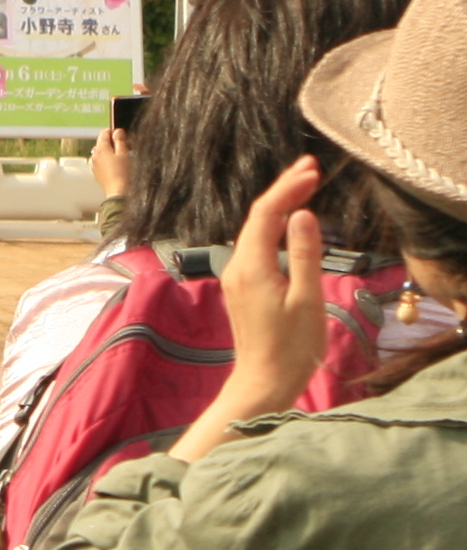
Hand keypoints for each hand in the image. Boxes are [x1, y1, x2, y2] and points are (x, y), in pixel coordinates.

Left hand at [91, 123, 132, 197]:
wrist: (118, 191)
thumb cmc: (123, 173)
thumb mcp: (124, 154)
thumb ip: (120, 141)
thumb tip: (117, 131)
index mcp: (101, 148)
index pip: (104, 133)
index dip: (113, 132)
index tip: (122, 135)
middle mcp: (94, 155)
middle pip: (102, 143)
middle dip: (113, 142)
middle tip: (125, 147)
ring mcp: (94, 164)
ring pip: (102, 152)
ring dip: (110, 152)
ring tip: (122, 157)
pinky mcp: (96, 172)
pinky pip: (101, 162)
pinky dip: (108, 161)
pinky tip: (117, 166)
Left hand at [221, 158, 332, 405]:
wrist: (264, 382)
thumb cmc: (291, 346)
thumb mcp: (307, 299)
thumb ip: (305, 255)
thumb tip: (304, 215)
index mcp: (252, 266)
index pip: (266, 214)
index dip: (288, 188)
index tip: (311, 169)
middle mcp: (237, 266)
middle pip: (257, 217)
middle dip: (283, 190)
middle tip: (310, 167)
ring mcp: (237, 277)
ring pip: (256, 230)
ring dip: (279, 207)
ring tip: (304, 186)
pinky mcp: (244, 287)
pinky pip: (257, 246)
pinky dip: (274, 227)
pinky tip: (290, 222)